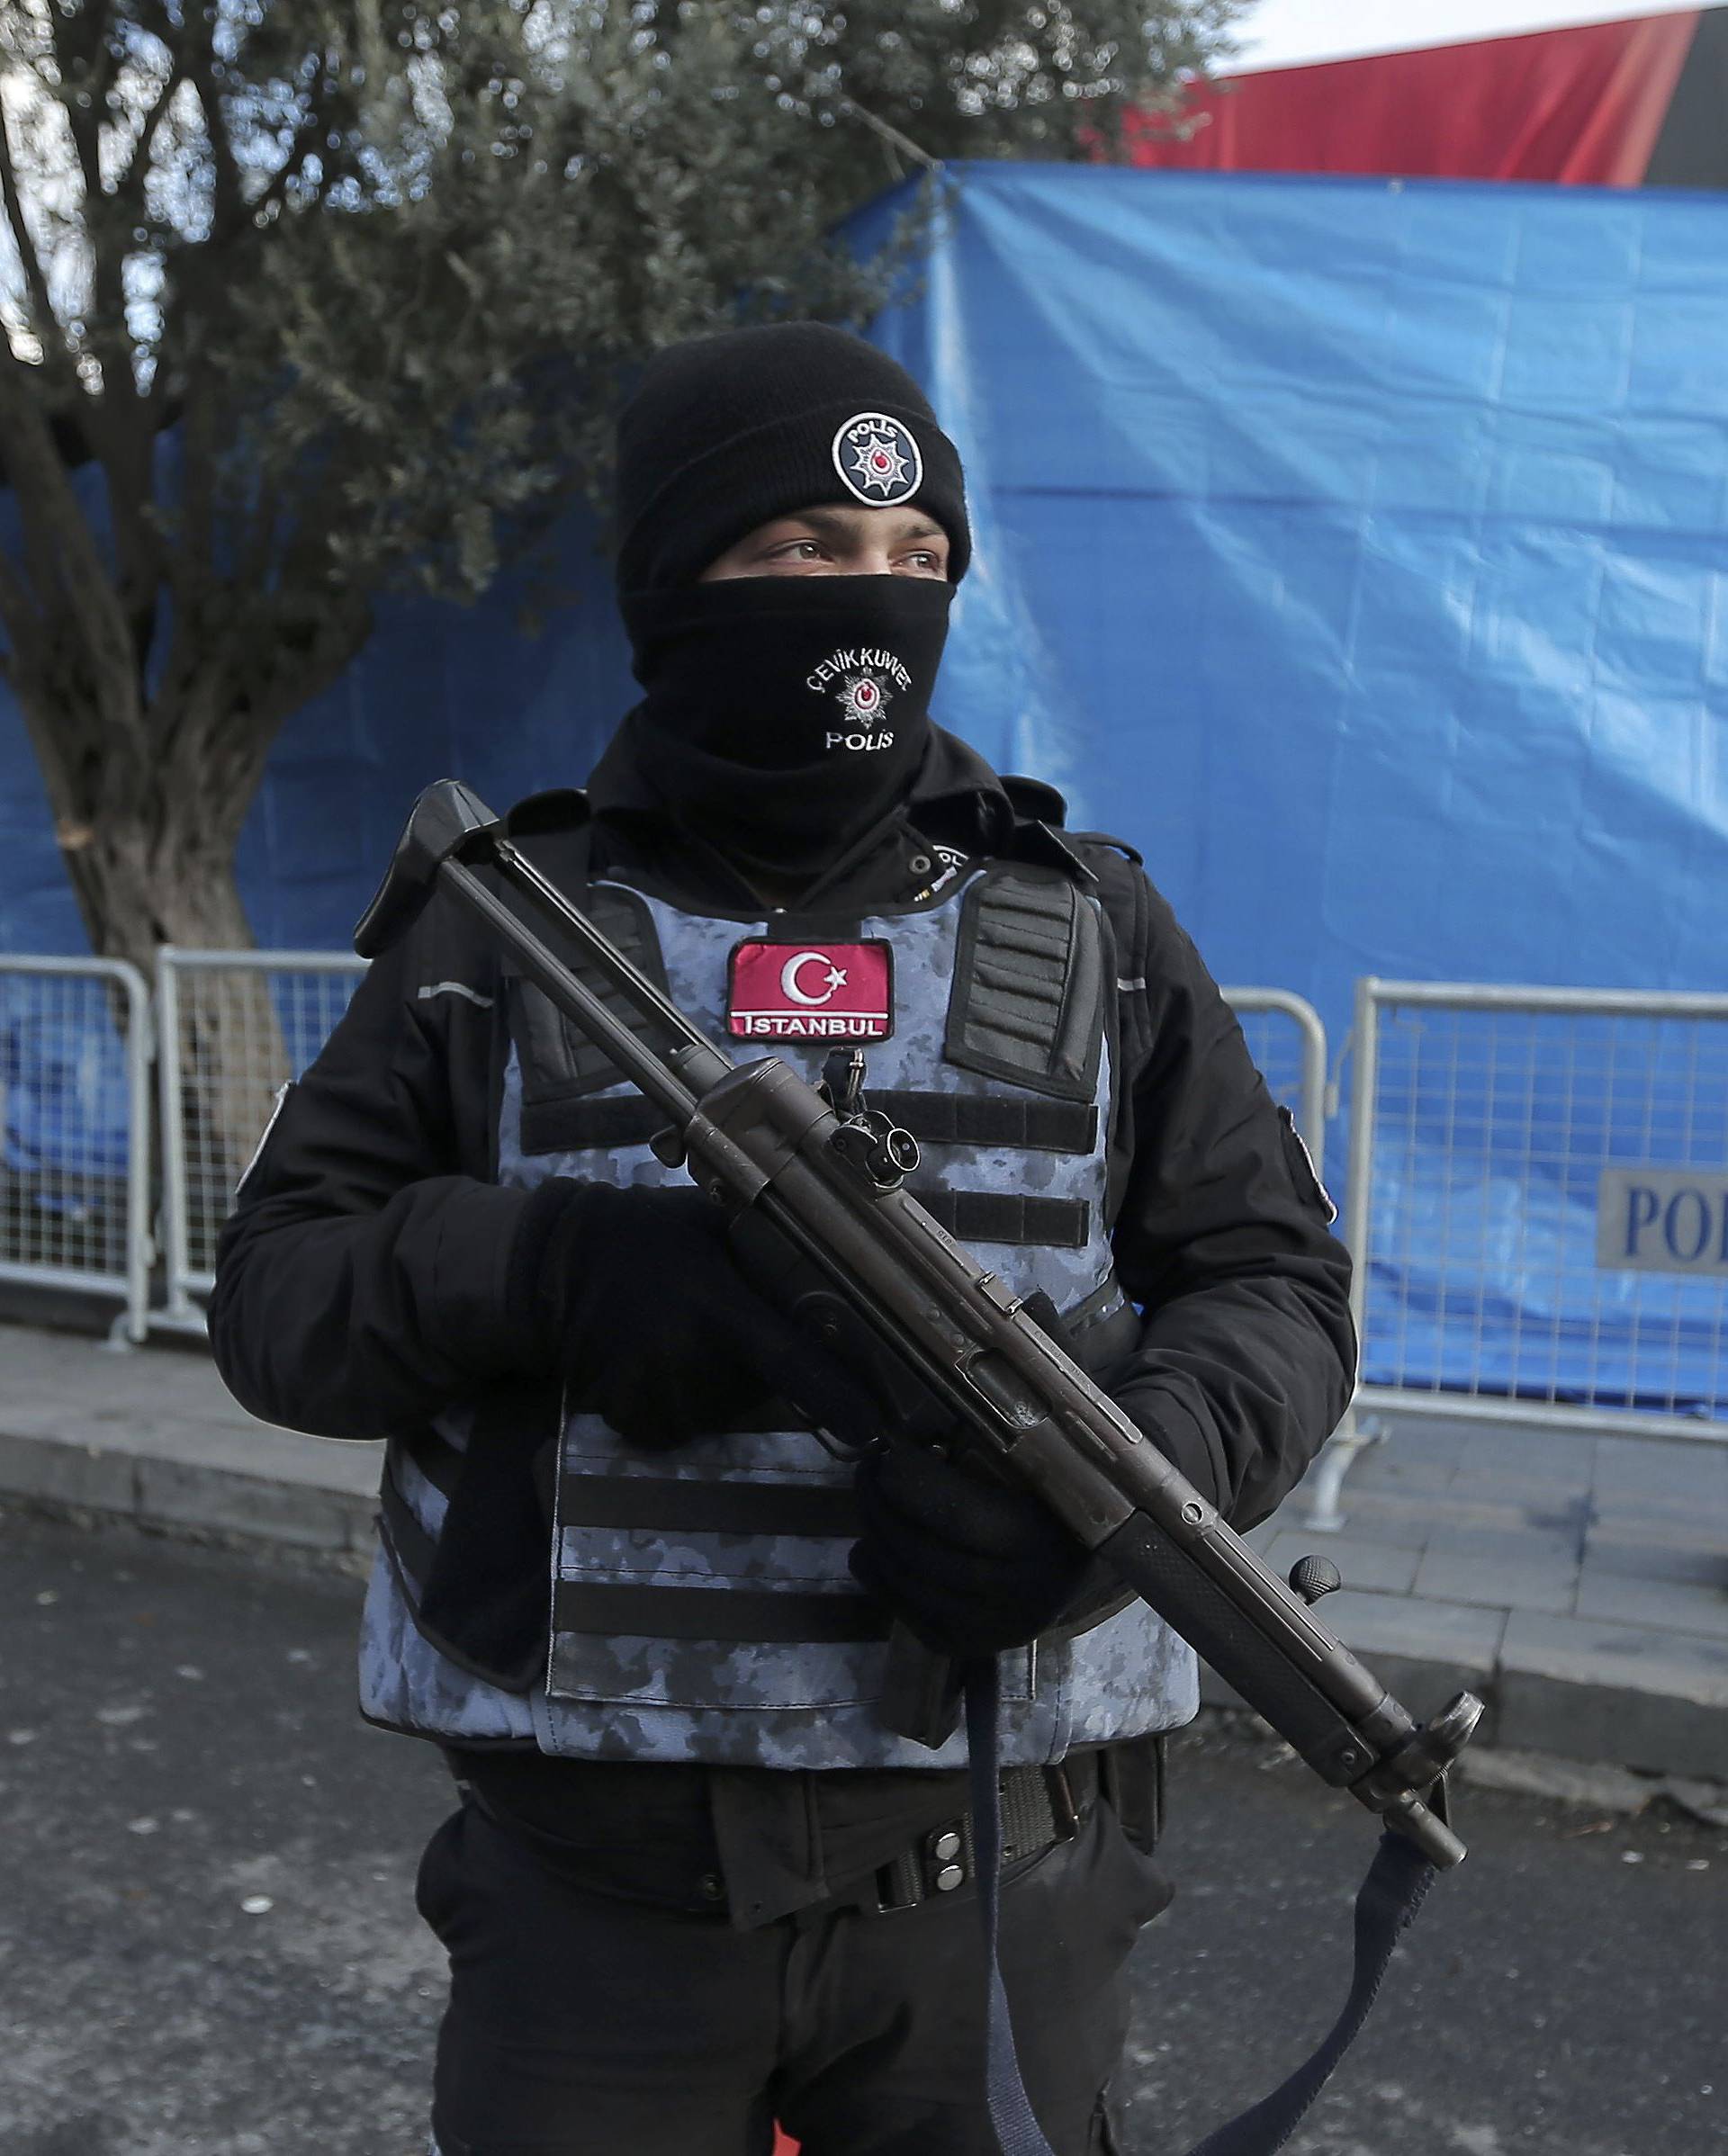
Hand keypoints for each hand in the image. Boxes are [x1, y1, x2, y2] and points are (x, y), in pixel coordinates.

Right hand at [529, 1181, 877, 1448]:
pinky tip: (658, 1362)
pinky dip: (680, 1402)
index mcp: (718, 1308)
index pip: (790, 1361)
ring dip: (717, 1384)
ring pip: (720, 1409)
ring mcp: (656, 1395)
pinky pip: (681, 1424)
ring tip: (682, 1336)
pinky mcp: (631, 1419)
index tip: (873, 1428)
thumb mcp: (711, 1226)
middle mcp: (689, 1359)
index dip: (835, 1397)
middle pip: (758, 1388)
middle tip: (722, 1321)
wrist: (557, 1264)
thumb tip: (829, 1274)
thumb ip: (763, 1254)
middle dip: (756, 1364)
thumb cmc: (646, 1234)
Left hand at [848, 1444, 1097, 1658]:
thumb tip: (908, 1436)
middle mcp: (1017, 1594)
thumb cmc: (1054, 1503)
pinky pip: (910, 1614)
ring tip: (869, 1502)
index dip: (911, 1481)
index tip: (887, 1451)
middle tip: (867, 1469)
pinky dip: (880, 1579)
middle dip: (881, 1505)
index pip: (958, 1514)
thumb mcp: (1032, 1471)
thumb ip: (978, 1455)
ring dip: (875, 1538)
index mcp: (1040, 1541)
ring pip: (910, 1583)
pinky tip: (870, 1548)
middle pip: (924, 1551)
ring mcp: (992, 1628)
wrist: (1080, 1568)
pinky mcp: (972, 1646)